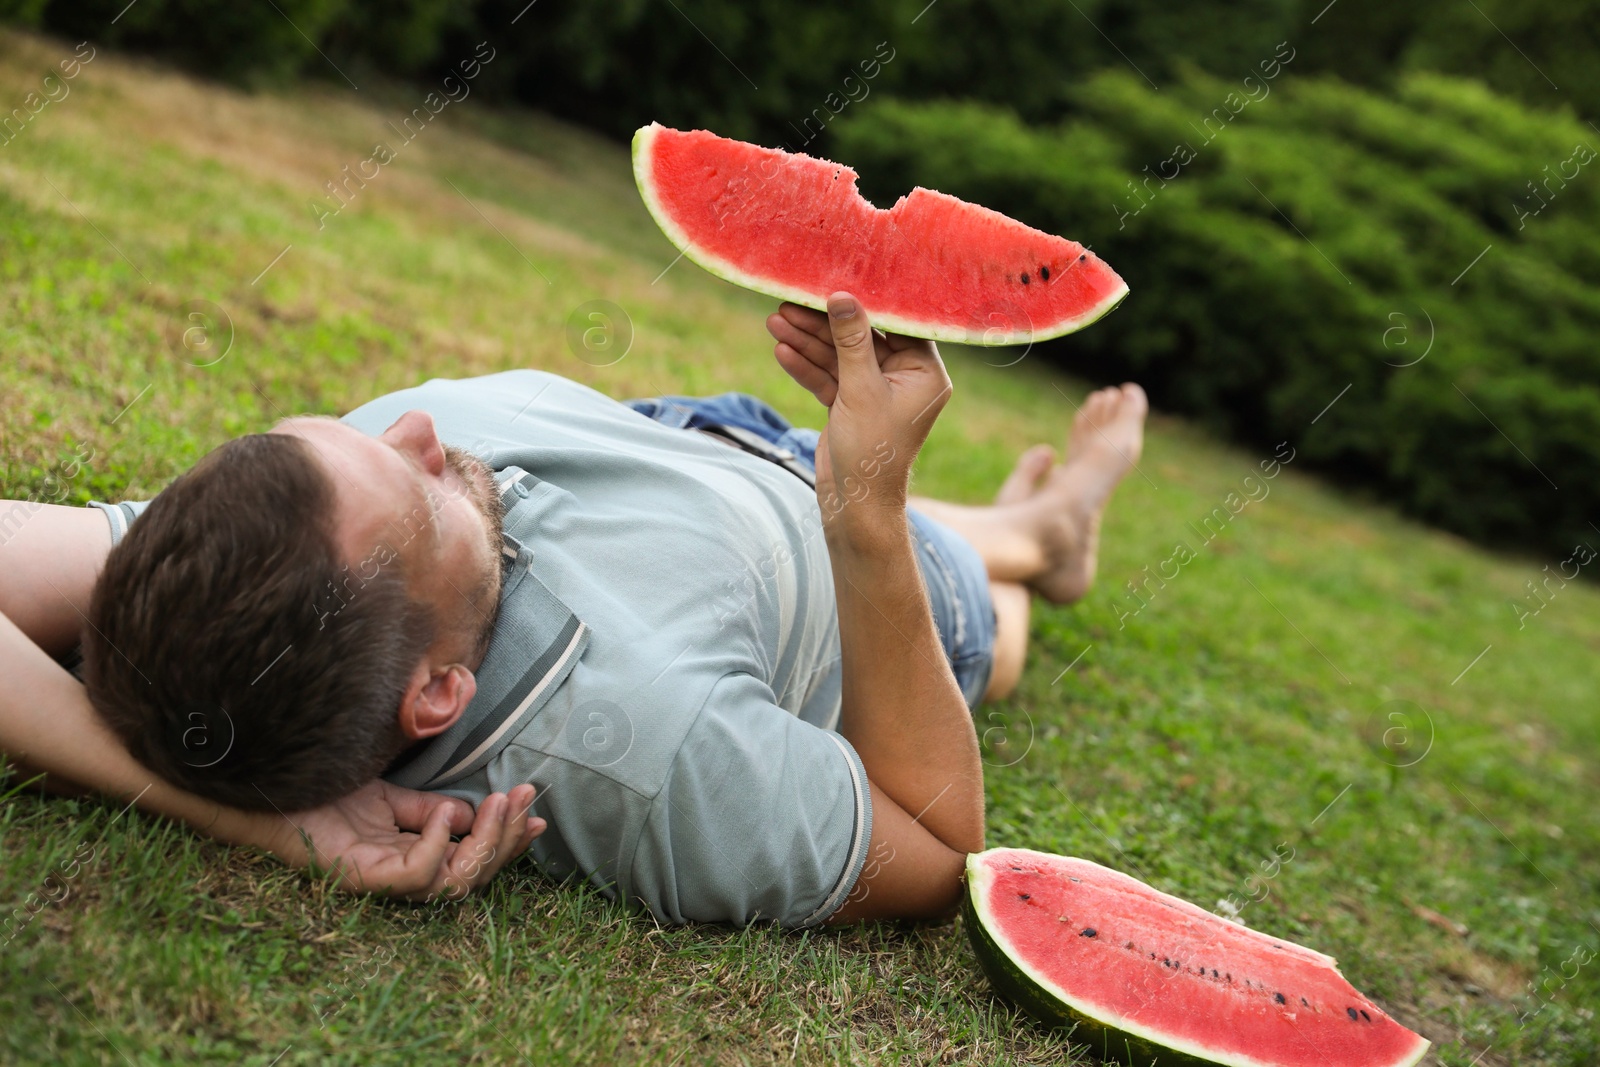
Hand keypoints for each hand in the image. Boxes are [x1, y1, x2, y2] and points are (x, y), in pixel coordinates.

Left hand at [260, 780, 543, 901]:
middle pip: (472, 876)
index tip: (534, 808)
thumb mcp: (391, 798)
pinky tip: (443, 813)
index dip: (509, 839)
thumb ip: (430, 809)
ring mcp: (381, 881)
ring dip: (484, 843)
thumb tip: (475, 812)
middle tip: (523, 800)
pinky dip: (437, 846)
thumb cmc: (325, 793)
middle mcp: (401, 877)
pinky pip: (415, 877)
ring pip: (452, 883)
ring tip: (494, 803)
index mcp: (412, 859)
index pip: (473, 860)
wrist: (273, 788)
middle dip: (506, 839)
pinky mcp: (360, 878)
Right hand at [766, 293, 950, 529]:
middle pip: (862, 338)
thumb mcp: (860, 389)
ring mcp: (876, 392)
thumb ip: (851, 340)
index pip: (898, 324)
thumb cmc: (871, 452)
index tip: (840, 277)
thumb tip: (842, 296)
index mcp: (925, 373)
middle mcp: (905, 379)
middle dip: (824, 323)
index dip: (868, 302)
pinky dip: (806, 366)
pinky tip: (782, 350)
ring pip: (840, 357)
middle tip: (791, 302)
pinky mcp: (852, 405)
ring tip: (775, 321)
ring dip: (808, 342)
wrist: (855, 505)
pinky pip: (829, 378)